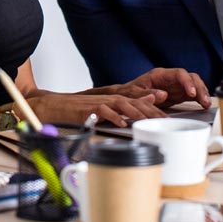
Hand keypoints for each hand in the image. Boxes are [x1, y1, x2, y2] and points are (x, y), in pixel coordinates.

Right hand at [28, 91, 167, 127]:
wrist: (56, 106)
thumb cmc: (79, 111)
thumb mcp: (103, 111)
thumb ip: (119, 111)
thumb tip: (136, 114)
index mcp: (114, 100)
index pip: (138, 102)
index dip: (154, 110)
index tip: (167, 119)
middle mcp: (109, 98)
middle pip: (134, 102)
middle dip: (151, 111)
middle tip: (164, 120)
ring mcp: (99, 102)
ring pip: (122, 104)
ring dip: (136, 111)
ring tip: (148, 120)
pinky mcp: (89, 108)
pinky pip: (103, 111)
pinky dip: (113, 116)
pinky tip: (122, 123)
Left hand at [117, 68, 211, 107]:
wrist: (126, 96)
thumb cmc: (129, 92)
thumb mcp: (134, 93)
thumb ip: (147, 93)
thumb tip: (163, 94)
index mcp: (160, 74)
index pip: (179, 73)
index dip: (187, 82)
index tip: (192, 92)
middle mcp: (170, 78)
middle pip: (190, 77)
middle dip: (199, 87)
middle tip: (204, 100)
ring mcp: (175, 86)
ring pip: (194, 84)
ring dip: (202, 93)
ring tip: (207, 104)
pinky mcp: (178, 94)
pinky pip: (192, 94)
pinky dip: (199, 98)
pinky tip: (204, 104)